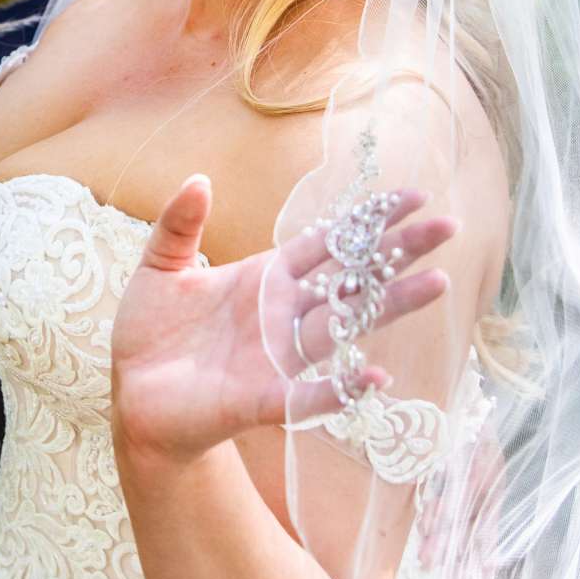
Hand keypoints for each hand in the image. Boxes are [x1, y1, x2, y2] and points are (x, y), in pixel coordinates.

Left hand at [110, 178, 456, 466]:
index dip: (368, 220)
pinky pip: (310, 395)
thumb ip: (180, 225)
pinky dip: (341, 389)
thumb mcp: (159, 267)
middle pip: (352, 278)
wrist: (131, 393)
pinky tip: (374, 376)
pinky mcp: (263, 400)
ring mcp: (279, 357)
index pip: (329, 243)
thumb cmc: (150, 332)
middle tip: (448, 228)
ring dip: (389, 306)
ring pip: (345, 327)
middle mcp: (284, 315)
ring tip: (436, 284)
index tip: (414, 196)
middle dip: (399, 253)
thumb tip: (199, 178)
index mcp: (267, 278)